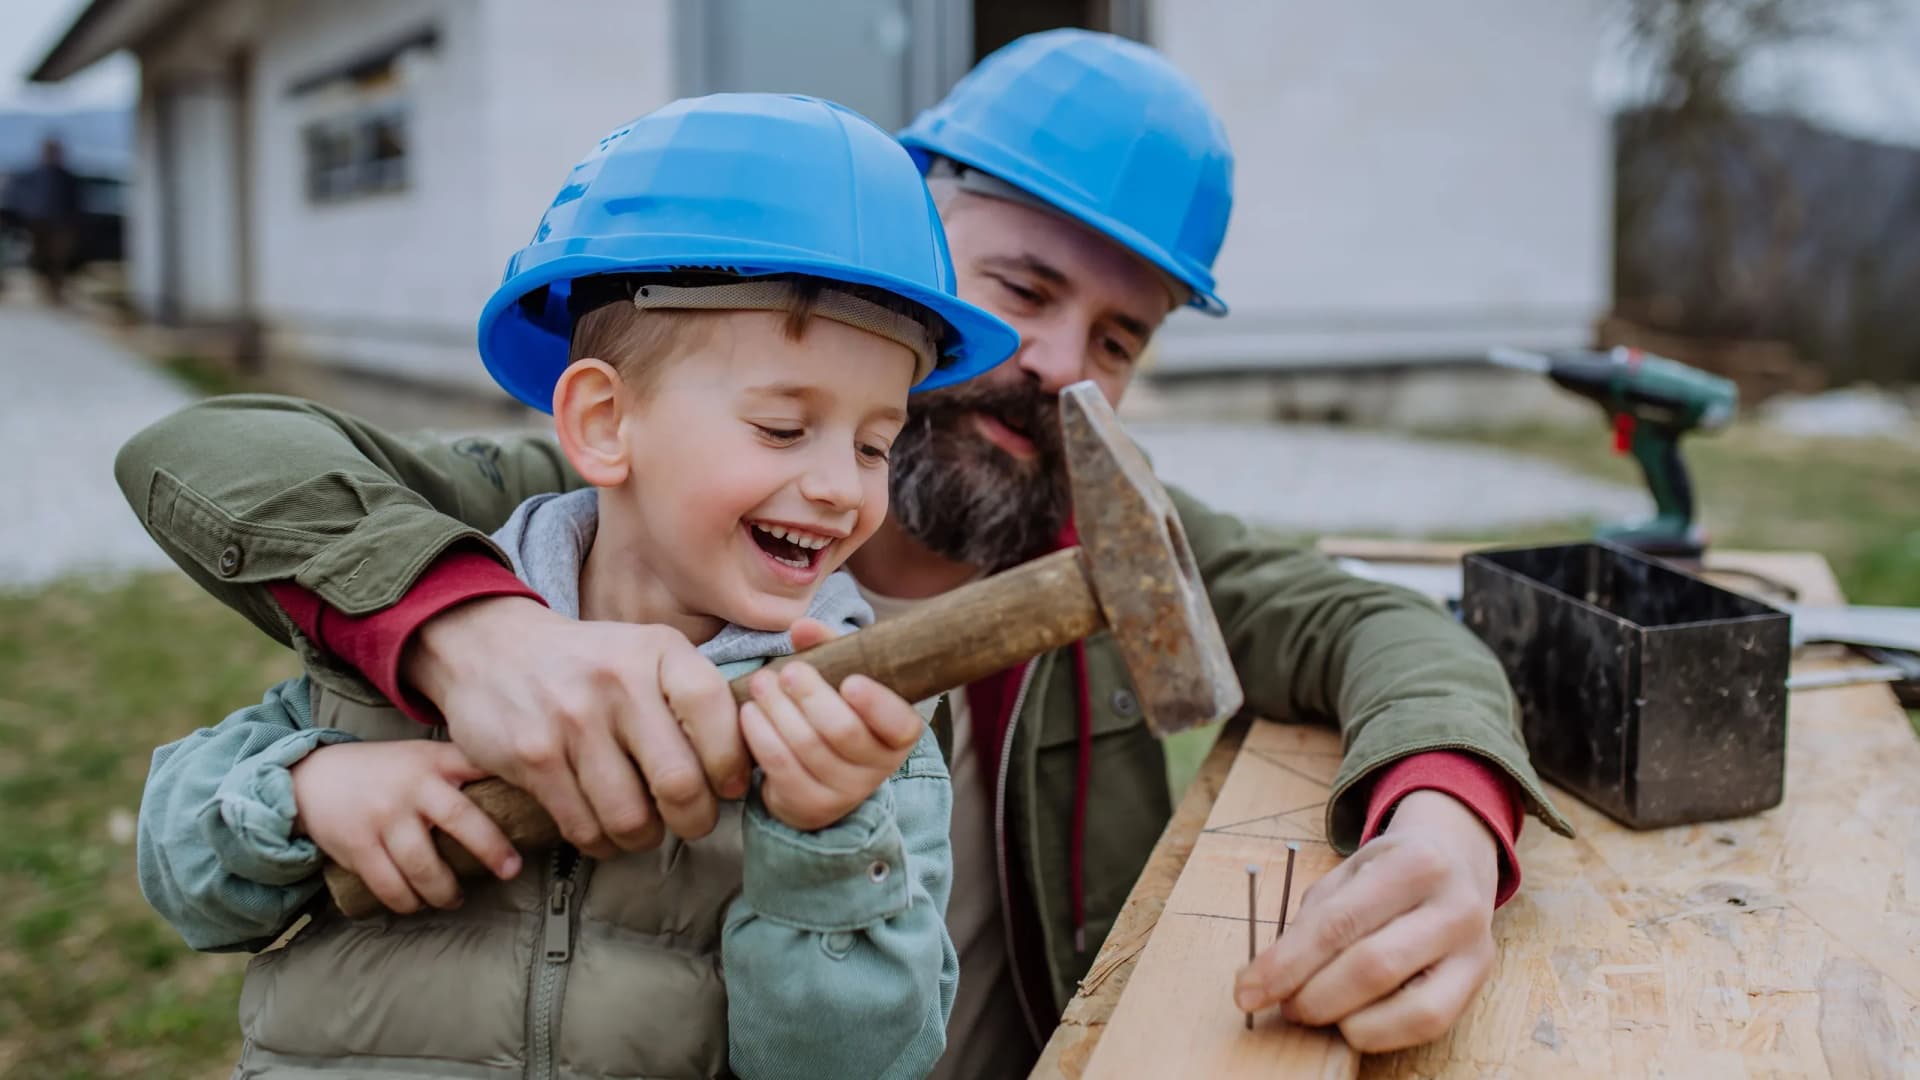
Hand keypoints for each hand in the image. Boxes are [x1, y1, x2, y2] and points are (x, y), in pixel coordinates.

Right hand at [291, 739, 521, 913]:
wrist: (313, 777)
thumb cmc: (384, 771)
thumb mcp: (422, 756)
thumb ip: (461, 767)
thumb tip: (522, 787)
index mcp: (434, 762)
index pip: (480, 767)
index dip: (512, 784)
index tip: (541, 808)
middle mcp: (412, 787)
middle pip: (462, 821)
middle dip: (492, 850)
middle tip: (510, 871)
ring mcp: (384, 818)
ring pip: (425, 866)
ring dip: (445, 891)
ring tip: (455, 899)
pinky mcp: (358, 846)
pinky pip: (390, 885)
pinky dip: (407, 902)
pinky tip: (417, 904)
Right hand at [404, 596, 747, 858]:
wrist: (490, 647)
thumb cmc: (590, 663)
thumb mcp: (646, 653)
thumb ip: (693, 697)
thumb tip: (751, 761)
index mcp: (658, 651)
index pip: (716, 713)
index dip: (732, 764)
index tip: (728, 785)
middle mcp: (617, 681)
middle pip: (679, 782)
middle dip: (695, 819)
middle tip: (691, 821)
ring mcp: (572, 720)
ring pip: (631, 817)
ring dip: (645, 837)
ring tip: (646, 828)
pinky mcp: (532, 757)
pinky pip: (583, 826)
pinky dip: (601, 843)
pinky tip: (604, 830)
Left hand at [740, 618, 924, 830]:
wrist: (817, 774)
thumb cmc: (834, 712)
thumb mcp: (840, 677)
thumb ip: (828, 647)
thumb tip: (801, 627)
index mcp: (897, 734)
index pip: (900, 723)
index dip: (877, 704)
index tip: (850, 681)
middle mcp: (878, 768)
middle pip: (843, 731)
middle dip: (811, 696)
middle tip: (788, 672)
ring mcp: (845, 792)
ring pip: (807, 747)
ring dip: (778, 710)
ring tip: (761, 683)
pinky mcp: (810, 806)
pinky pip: (780, 767)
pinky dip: (761, 735)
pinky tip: (749, 713)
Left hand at [1233, 790, 1499, 1051]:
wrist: (1457, 857)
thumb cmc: (1389, 869)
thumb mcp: (1348, 873)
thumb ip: (1312, 920)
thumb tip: (1267, 977)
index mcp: (1413, 863)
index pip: (1338, 923)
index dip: (1286, 964)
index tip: (1247, 990)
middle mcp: (1454, 904)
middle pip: (1372, 966)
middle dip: (1313, 996)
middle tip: (1283, 1006)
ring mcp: (1474, 946)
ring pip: (1410, 1006)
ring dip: (1348, 1020)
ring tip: (1316, 1012)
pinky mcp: (1478, 979)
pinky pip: (1429, 1024)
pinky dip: (1381, 1032)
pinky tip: (1353, 1022)